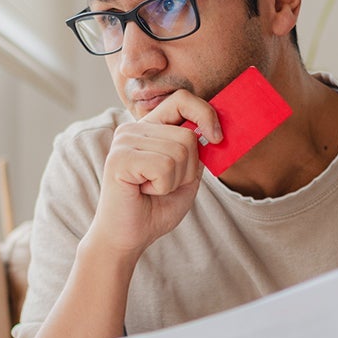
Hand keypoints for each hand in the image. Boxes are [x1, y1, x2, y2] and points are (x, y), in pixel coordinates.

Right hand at [87, 90, 222, 258]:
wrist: (128, 237)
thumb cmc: (155, 209)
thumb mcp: (186, 177)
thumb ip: (196, 152)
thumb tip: (213, 130)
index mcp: (149, 128)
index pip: (182, 100)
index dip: (205, 114)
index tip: (217, 138)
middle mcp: (134, 129)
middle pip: (187, 135)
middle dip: (187, 169)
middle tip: (163, 185)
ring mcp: (124, 141)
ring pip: (179, 152)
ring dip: (174, 181)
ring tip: (152, 189)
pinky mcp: (119, 158)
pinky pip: (164, 166)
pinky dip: (163, 187)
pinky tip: (143, 192)